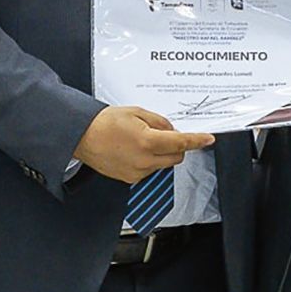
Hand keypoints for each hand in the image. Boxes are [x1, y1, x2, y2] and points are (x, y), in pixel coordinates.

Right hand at [73, 106, 214, 183]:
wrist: (82, 137)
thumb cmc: (105, 122)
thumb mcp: (137, 112)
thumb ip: (159, 122)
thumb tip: (172, 130)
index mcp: (147, 141)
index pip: (181, 142)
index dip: (197, 140)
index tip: (208, 139)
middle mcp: (144, 161)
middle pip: (176, 156)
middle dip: (177, 145)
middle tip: (163, 133)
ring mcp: (138, 172)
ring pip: (164, 164)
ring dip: (162, 153)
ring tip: (141, 139)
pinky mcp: (130, 179)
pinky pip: (150, 169)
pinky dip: (149, 160)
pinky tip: (134, 150)